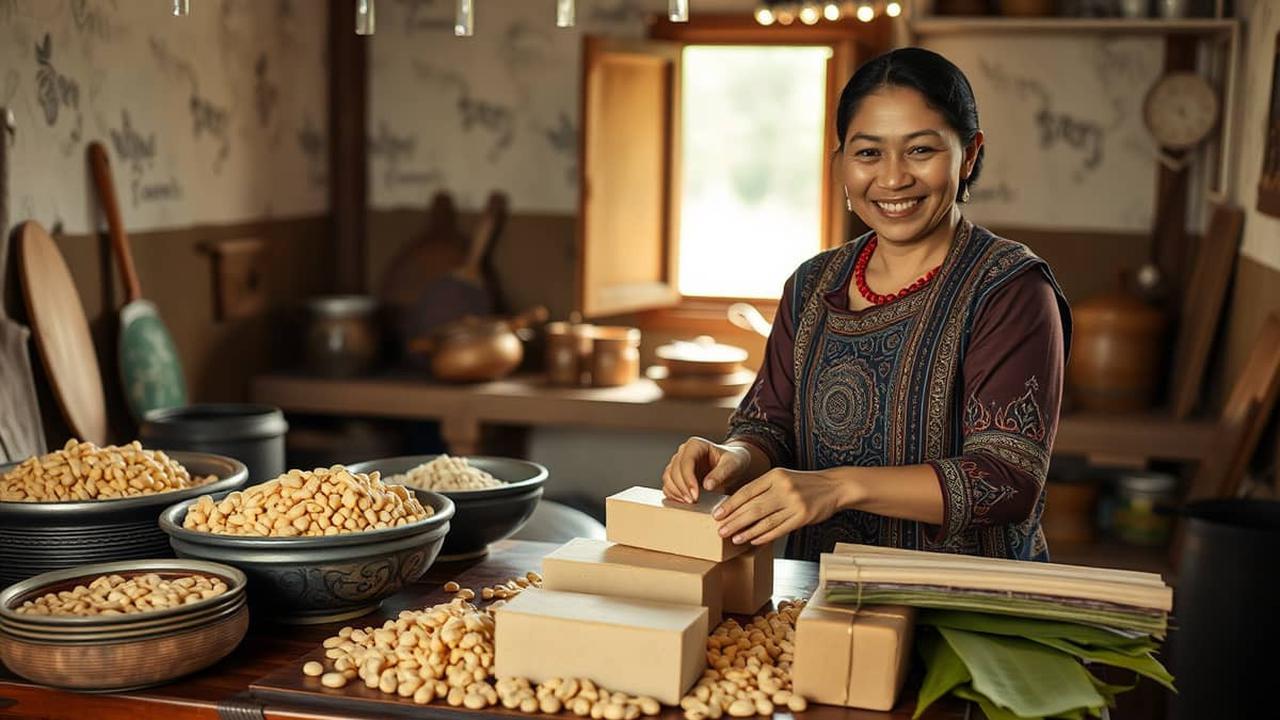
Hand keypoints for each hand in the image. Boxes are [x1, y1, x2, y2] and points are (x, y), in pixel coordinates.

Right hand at [661, 437, 751, 502]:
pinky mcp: (676, 474)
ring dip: (676, 492)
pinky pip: (668, 485)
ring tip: (690, 502)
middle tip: (693, 501)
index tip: (695, 495)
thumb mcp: (733, 465)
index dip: (688, 479)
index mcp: (695, 444)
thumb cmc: (733, 461)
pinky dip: (673, 494)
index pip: (686, 462)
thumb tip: (707, 485)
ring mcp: (678, 463)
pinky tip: (684, 502)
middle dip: (682, 488)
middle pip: (674, 470)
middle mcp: (683, 451)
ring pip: (668, 478)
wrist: (732, 466)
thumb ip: (721, 473)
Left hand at [712, 468, 850, 545]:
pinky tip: (753, 541)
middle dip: (734, 521)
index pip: (747, 491)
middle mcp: (783, 488)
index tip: (716, 514)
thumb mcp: (782, 478)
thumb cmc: (803, 484)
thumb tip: (736, 506)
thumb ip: (762, 489)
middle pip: (752, 508)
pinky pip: (778, 529)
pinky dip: (764, 536)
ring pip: (764, 521)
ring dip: (747, 532)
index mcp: (774, 475)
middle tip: (719, 530)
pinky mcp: (802, 517)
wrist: (833, 487)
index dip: (730, 505)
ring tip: (733, 538)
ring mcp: (793, 503)